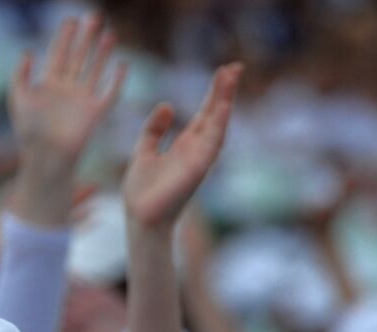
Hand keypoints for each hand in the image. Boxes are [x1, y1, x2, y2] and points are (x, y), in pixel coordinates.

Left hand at [9, 14, 126, 172]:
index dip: (65, 37)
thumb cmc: (28, 131)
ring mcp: (82, 100)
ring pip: (95, 70)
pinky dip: (116, 81)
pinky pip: (109, 94)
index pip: (59, 54)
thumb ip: (20, 74)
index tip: (71, 20)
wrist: (45, 157)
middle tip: (94, 16)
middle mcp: (68, 89)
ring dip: (102, 53)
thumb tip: (28, 51)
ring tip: (110, 34)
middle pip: (79, 57)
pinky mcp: (95, 113)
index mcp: (49, 84)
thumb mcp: (18, 98)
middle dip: (86, 37)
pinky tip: (121, 65)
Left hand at [123, 64, 241, 229]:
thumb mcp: (143, 151)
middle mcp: (196, 150)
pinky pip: (211, 145)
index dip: (214, 93)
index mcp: (185, 145)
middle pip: (214, 115)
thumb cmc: (142, 192)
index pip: (204, 113)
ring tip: (231, 77)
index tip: (223, 71)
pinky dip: (218, 125)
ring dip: (224, 101)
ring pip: (217, 125)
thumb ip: (154, 129)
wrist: (140, 219)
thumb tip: (168, 104)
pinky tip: (223, 107)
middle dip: (224, 91)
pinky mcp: (197, 170)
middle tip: (235, 67)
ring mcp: (199, 160)